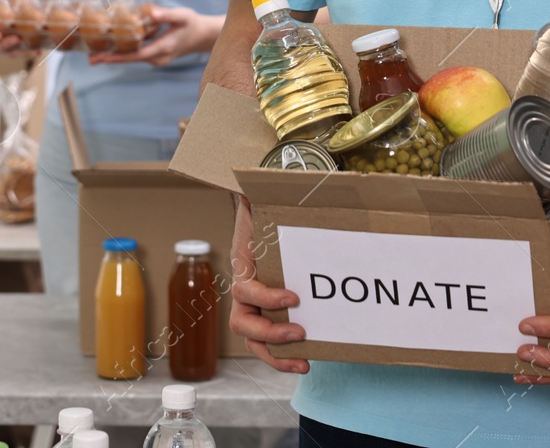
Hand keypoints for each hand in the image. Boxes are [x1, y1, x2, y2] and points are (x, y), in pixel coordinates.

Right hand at [0, 0, 39, 58]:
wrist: (7, 3)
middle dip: (3, 47)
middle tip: (16, 39)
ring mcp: (0, 47)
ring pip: (7, 54)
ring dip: (19, 53)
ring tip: (31, 49)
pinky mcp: (12, 49)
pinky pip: (19, 53)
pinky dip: (29, 53)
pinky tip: (38, 51)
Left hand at [89, 7, 222, 66]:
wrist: (203, 36)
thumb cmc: (192, 23)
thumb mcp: (182, 15)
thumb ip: (167, 14)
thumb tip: (152, 13)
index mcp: (163, 48)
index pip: (137, 55)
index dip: (119, 57)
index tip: (103, 58)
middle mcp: (158, 58)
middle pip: (131, 59)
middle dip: (111, 58)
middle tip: (90, 59)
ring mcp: (157, 59)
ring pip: (133, 57)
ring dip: (116, 55)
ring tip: (95, 54)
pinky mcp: (155, 56)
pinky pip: (137, 54)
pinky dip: (125, 51)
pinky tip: (113, 46)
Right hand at [229, 196, 309, 373]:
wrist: (264, 221)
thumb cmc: (264, 215)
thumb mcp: (261, 206)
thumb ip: (257, 199)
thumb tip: (253, 188)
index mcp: (242, 267)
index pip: (245, 290)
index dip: (266, 298)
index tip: (293, 298)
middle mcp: (244, 292)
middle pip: (243, 324)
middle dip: (271, 334)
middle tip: (300, 332)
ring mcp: (255, 308)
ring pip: (254, 341)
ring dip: (277, 355)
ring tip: (304, 361)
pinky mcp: (270, 316)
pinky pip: (270, 343)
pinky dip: (284, 356)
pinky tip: (307, 359)